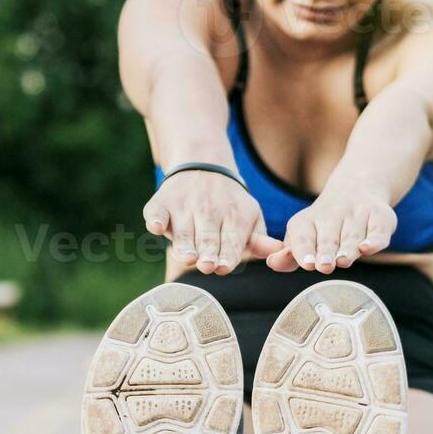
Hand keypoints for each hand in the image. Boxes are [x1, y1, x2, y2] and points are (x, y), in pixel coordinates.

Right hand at [144, 169, 282, 274]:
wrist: (204, 166)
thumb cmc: (230, 204)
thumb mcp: (250, 217)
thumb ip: (258, 239)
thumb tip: (278, 251)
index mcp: (234, 218)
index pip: (231, 241)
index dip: (227, 254)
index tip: (224, 267)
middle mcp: (209, 212)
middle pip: (207, 238)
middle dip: (208, 252)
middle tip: (207, 265)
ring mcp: (184, 206)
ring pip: (183, 230)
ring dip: (184, 243)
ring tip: (187, 256)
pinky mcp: (162, 202)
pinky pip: (156, 211)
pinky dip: (155, 219)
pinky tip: (155, 227)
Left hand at [265, 180, 397, 273]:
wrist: (357, 188)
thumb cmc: (324, 227)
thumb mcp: (302, 237)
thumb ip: (289, 255)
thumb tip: (273, 263)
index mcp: (308, 220)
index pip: (303, 236)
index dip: (304, 250)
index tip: (307, 263)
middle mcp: (333, 213)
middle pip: (329, 237)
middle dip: (326, 252)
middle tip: (323, 266)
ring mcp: (358, 212)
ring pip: (352, 234)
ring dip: (347, 248)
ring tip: (343, 260)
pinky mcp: (381, 215)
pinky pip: (379, 229)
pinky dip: (375, 240)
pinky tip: (368, 248)